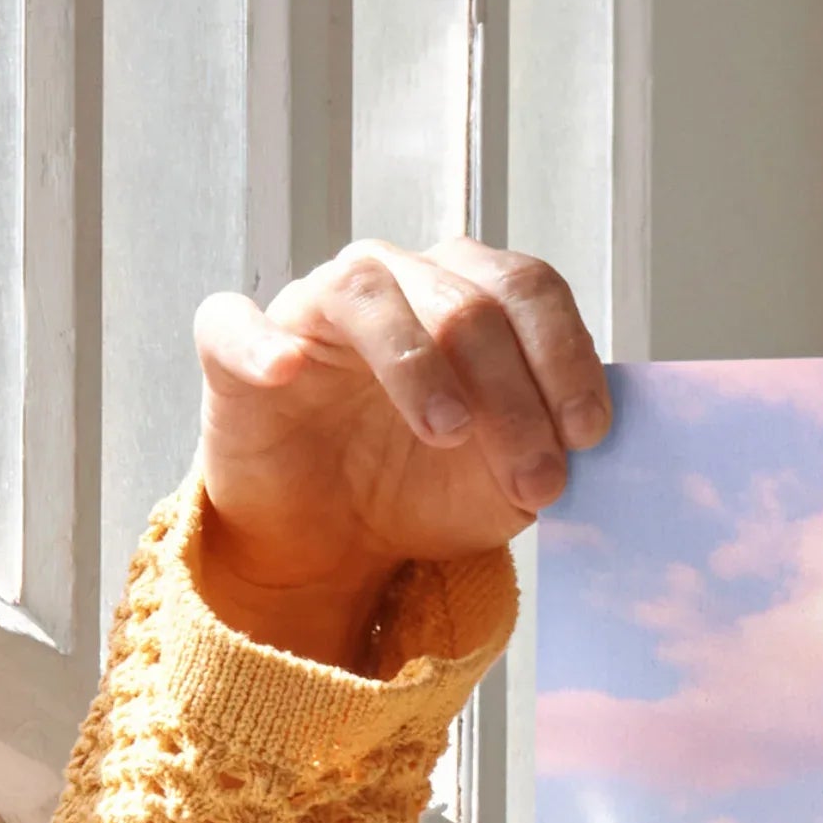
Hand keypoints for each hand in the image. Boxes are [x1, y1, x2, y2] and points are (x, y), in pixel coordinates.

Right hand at [189, 240, 609, 668]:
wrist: (336, 540)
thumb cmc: (425, 488)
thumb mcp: (508, 482)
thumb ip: (550, 449)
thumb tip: (587, 441)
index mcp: (470, 296)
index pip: (528, 290)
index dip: (565, 356)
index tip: (588, 435)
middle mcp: (396, 282)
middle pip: (465, 301)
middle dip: (513, 395)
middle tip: (535, 478)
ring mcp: (314, 308)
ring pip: (368, 294)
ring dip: (418, 365)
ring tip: (448, 433)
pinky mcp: (236, 349)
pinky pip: (235, 323)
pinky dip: (261, 342)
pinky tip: (287, 371)